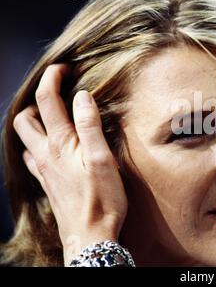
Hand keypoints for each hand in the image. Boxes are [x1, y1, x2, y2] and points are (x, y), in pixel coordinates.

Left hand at [13, 64, 127, 265]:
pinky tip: (52, 147)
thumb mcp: (102, 158)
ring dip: (35, 122)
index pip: (48, 101)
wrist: (90, 235)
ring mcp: (43, 170)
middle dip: (36, 100)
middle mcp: (45, 154)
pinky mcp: (48, 182)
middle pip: (25, 119)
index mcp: (60, 144)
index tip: (63, 68)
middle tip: (57, 93)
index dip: (52, 79)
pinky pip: (32, 157)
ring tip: (55, 116)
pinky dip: (37, 143)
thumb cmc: (102, 198)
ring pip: (26, 138)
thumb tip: (82, 96)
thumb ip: (90, 125)